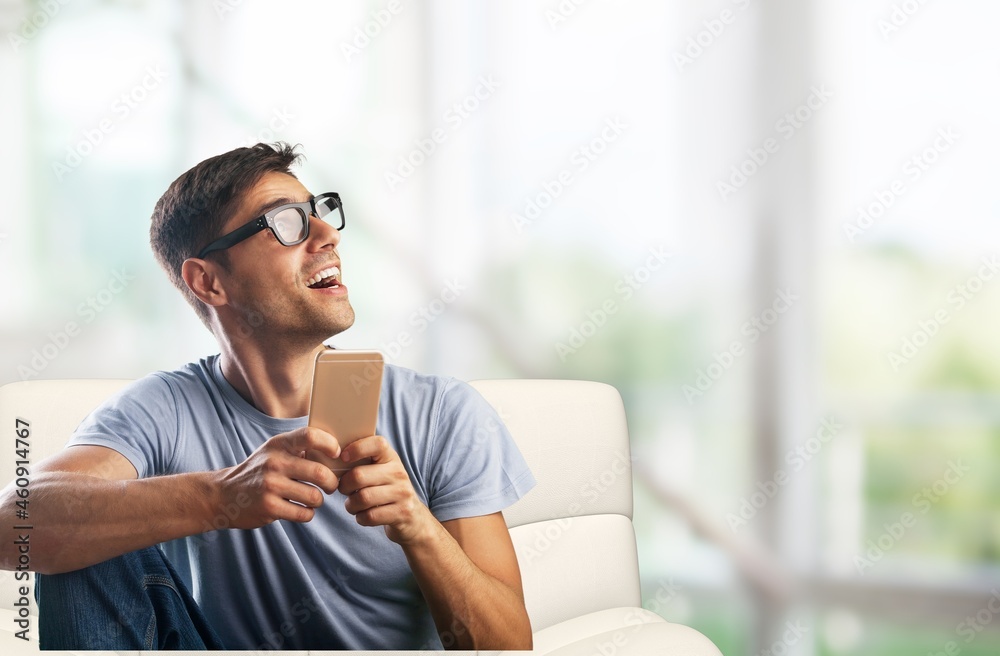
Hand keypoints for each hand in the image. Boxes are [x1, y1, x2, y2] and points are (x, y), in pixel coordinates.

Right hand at [213, 426, 341, 528]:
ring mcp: (270, 486)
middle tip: (330, 486)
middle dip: (332, 483)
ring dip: (319, 500)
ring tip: (312, 498)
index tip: (337, 455)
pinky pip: (304, 513)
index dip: (330, 444)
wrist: (224, 494)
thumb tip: (337, 449)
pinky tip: (301, 509)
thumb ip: (299, 447)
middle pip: (320, 472)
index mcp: (279, 444)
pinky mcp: (269, 508)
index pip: (310, 436)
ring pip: (315, 496)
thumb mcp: (273, 451)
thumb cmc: (259, 471)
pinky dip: (308, 513)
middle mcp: (274, 462)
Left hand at [337, 435, 435, 544]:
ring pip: (362, 498)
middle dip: (344, 486)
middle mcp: (399, 473)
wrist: (412, 517)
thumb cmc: (385, 490)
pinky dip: (360, 518)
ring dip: (350, 505)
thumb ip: (362, 462)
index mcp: (391, 457)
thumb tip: (331, 457)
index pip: (376, 444)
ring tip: (353, 504)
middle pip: (358, 476)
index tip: (343, 458)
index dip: (356, 448)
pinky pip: (370, 516)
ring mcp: (402, 493)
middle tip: (344, 490)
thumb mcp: (380, 471)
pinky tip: (363, 515)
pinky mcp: (402, 512)